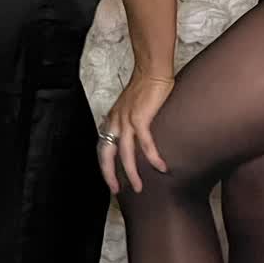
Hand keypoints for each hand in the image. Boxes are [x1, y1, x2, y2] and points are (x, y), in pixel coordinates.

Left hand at [97, 71, 172, 195]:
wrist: (152, 71)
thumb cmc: (146, 88)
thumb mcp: (131, 108)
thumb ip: (129, 122)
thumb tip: (134, 137)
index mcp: (112, 120)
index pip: (103, 147)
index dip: (104, 165)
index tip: (110, 180)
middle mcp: (115, 122)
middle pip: (107, 154)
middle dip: (110, 175)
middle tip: (116, 191)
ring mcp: (126, 120)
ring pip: (125, 153)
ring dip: (132, 173)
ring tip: (138, 186)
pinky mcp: (140, 118)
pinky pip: (145, 143)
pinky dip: (152, 157)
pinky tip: (160, 167)